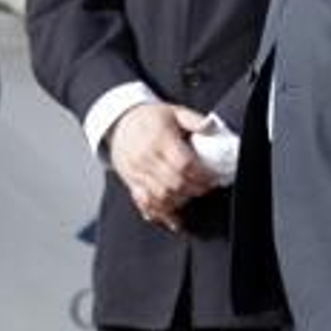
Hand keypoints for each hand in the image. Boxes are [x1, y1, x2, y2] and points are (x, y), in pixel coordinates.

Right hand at [107, 103, 219, 232]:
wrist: (119, 123)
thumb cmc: (150, 118)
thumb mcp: (174, 111)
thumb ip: (194, 119)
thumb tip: (211, 125)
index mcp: (159, 140)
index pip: (183, 164)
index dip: (200, 175)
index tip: (212, 177)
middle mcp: (146, 158)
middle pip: (173, 183)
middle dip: (194, 190)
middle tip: (206, 188)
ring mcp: (137, 173)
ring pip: (159, 196)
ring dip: (179, 202)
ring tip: (191, 197)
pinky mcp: (131, 183)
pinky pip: (144, 203)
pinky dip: (160, 213)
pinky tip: (173, 219)